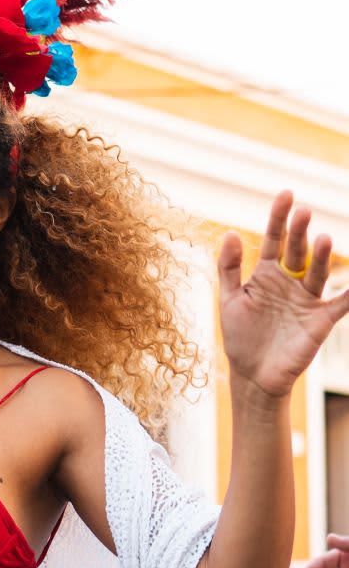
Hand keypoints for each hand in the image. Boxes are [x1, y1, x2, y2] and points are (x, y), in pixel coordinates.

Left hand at [218, 190, 348, 398]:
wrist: (253, 373)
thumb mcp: (228, 298)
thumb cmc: (239, 335)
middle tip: (303, 212)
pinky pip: (341, 302)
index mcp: (266, 274)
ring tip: (323, 239)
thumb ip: (229, 267)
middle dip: (299, 232)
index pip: (274, 240)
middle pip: (296, 251)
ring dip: (320, 256)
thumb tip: (229, 232)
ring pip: (317, 272)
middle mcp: (289, 282)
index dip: (279, 218)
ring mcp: (306, 299)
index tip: (286, 194)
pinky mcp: (321, 319)